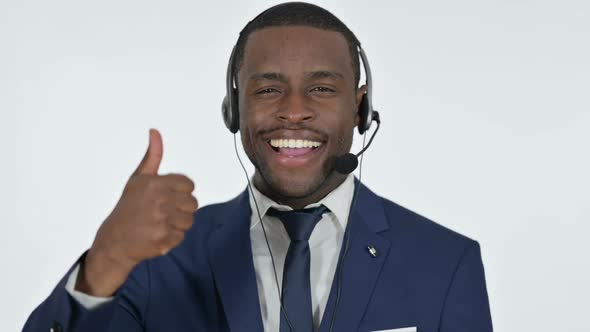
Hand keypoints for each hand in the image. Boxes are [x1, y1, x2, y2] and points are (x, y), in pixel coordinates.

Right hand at [76, 129, 197, 295]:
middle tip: (161, 212)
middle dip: (180, 208)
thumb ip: (152, 156)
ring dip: (177, 223)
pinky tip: (157, 234)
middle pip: (193, 203)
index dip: (179, 192)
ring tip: (158, 223)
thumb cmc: (128, 208)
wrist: (114, 241)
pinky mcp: (164, 239)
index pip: (189, 185)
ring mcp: (162, 221)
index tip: (166, 197)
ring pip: (189, 220)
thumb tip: (155, 132)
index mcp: (156, 183)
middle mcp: (160, 201)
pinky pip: (182, 235)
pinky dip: (172, 237)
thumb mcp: (138, 179)